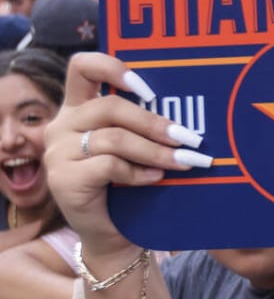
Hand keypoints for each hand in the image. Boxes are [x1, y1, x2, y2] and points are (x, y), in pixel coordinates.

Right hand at [45, 53, 207, 258]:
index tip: (147, 87)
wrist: (112, 231)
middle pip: (110, 107)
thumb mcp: (135, 145)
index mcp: (79, 107)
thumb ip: (144, 123)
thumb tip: (188, 112)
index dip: (113, 67)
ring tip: (183, 161)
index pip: (83, 67)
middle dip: (155, 122)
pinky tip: (155, 178)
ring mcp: (58, 153)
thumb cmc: (129, 181)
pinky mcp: (63, 179)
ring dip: (156, 150)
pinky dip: (138, 172)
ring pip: (114, 138)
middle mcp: (62, 125)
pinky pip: (108, 165)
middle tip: (189, 138)